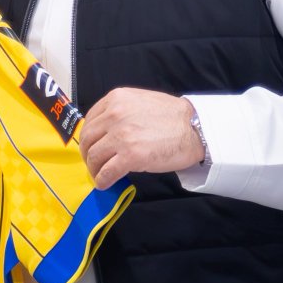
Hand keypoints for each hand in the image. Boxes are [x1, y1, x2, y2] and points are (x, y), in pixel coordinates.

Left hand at [78, 88, 203, 190]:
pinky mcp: (130, 156)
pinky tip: (105, 183)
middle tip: (93, 163)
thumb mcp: (140, 101)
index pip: (90, 121)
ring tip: (99, 174)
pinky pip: (107, 172)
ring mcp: (121, 136)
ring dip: (94, 169)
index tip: (91, 146)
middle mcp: (115, 115)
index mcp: (116, 99)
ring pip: (94, 156)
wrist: (194, 130)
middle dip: (88, 154)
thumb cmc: (172, 117)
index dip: (88, 137)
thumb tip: (105, 129)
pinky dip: (102, 180)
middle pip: (88, 139)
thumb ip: (120, 110)